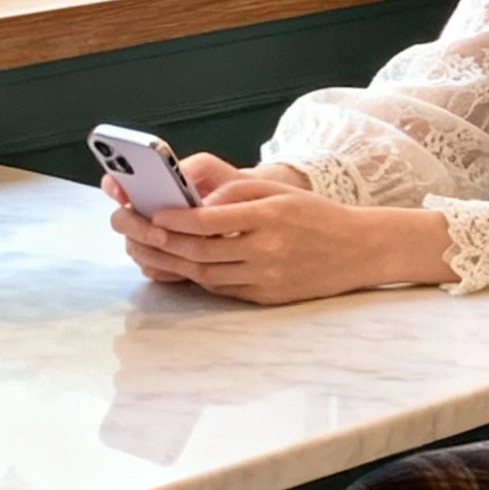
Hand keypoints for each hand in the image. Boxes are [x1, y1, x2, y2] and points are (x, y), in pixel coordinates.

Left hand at [109, 178, 451, 305]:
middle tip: (129, 228)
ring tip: (141, 248)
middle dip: (158, 240)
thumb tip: (197, 202)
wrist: (359, 251)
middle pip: (199, 251)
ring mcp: (266, 279)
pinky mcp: (266, 297)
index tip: (149, 212)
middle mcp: (266, 251)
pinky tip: (175, 264)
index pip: (211, 220)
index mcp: (269, 218)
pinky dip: (194, 276)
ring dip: (169, 262)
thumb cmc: (316, 216)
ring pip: (205, 274)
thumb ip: (238, 192)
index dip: (175, 218)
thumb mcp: (280, 192)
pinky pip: (221, 288)